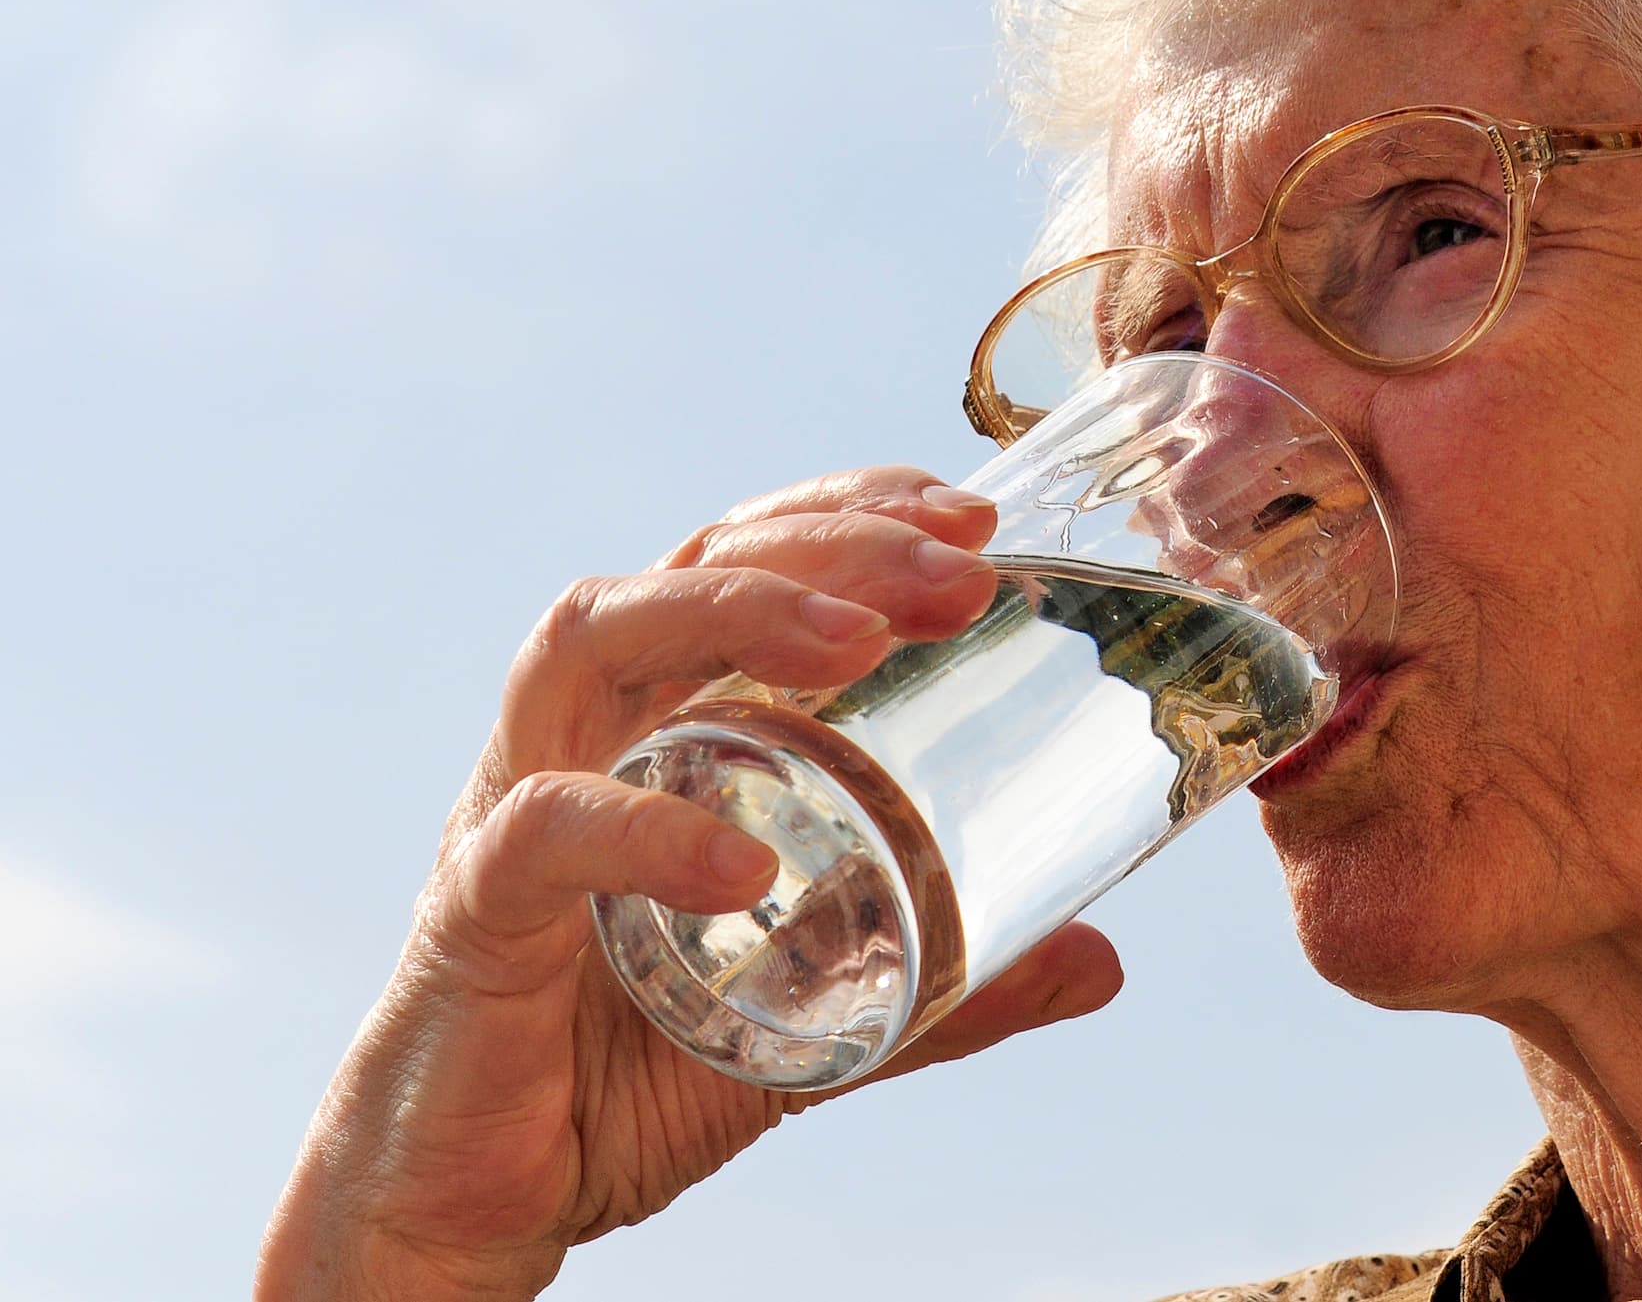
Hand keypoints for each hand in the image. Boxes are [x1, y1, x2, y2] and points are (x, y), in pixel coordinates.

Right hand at [257, 468, 1125, 1300]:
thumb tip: (1099, 962)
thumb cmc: (629, 1069)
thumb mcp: (825, 1015)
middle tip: (962, 574)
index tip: (969, 515)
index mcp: (663, 721)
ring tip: (862, 641)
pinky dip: (647, 831)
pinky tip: (744, 866)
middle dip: (833, 545)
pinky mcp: (473, 908)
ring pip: (595, 635)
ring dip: (737, 612)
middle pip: (693, 565)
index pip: (746, 557)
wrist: (481, 1197)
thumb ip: (951, 984)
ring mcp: (516, 800)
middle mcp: (586, 730)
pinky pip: (545, 831)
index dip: (850, 513)